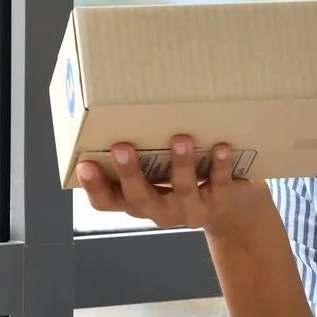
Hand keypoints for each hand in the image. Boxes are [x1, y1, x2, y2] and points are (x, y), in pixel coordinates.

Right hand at [76, 137, 272, 240]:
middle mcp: (160, 211)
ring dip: (180, 164)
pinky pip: (219, 185)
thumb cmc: (183, 179)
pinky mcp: (220, 202)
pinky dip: (220, 166)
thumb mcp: (156, 170)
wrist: (231, 207)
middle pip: (139, 198)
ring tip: (180, 139)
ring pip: (182, 190)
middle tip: (121, 147)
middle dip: (129, 173)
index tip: (85, 165)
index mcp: (136, 201)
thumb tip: (122, 105)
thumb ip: (140, 151)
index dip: (94, 187)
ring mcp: (191, 210)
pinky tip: (221, 147)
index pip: (106, 202)